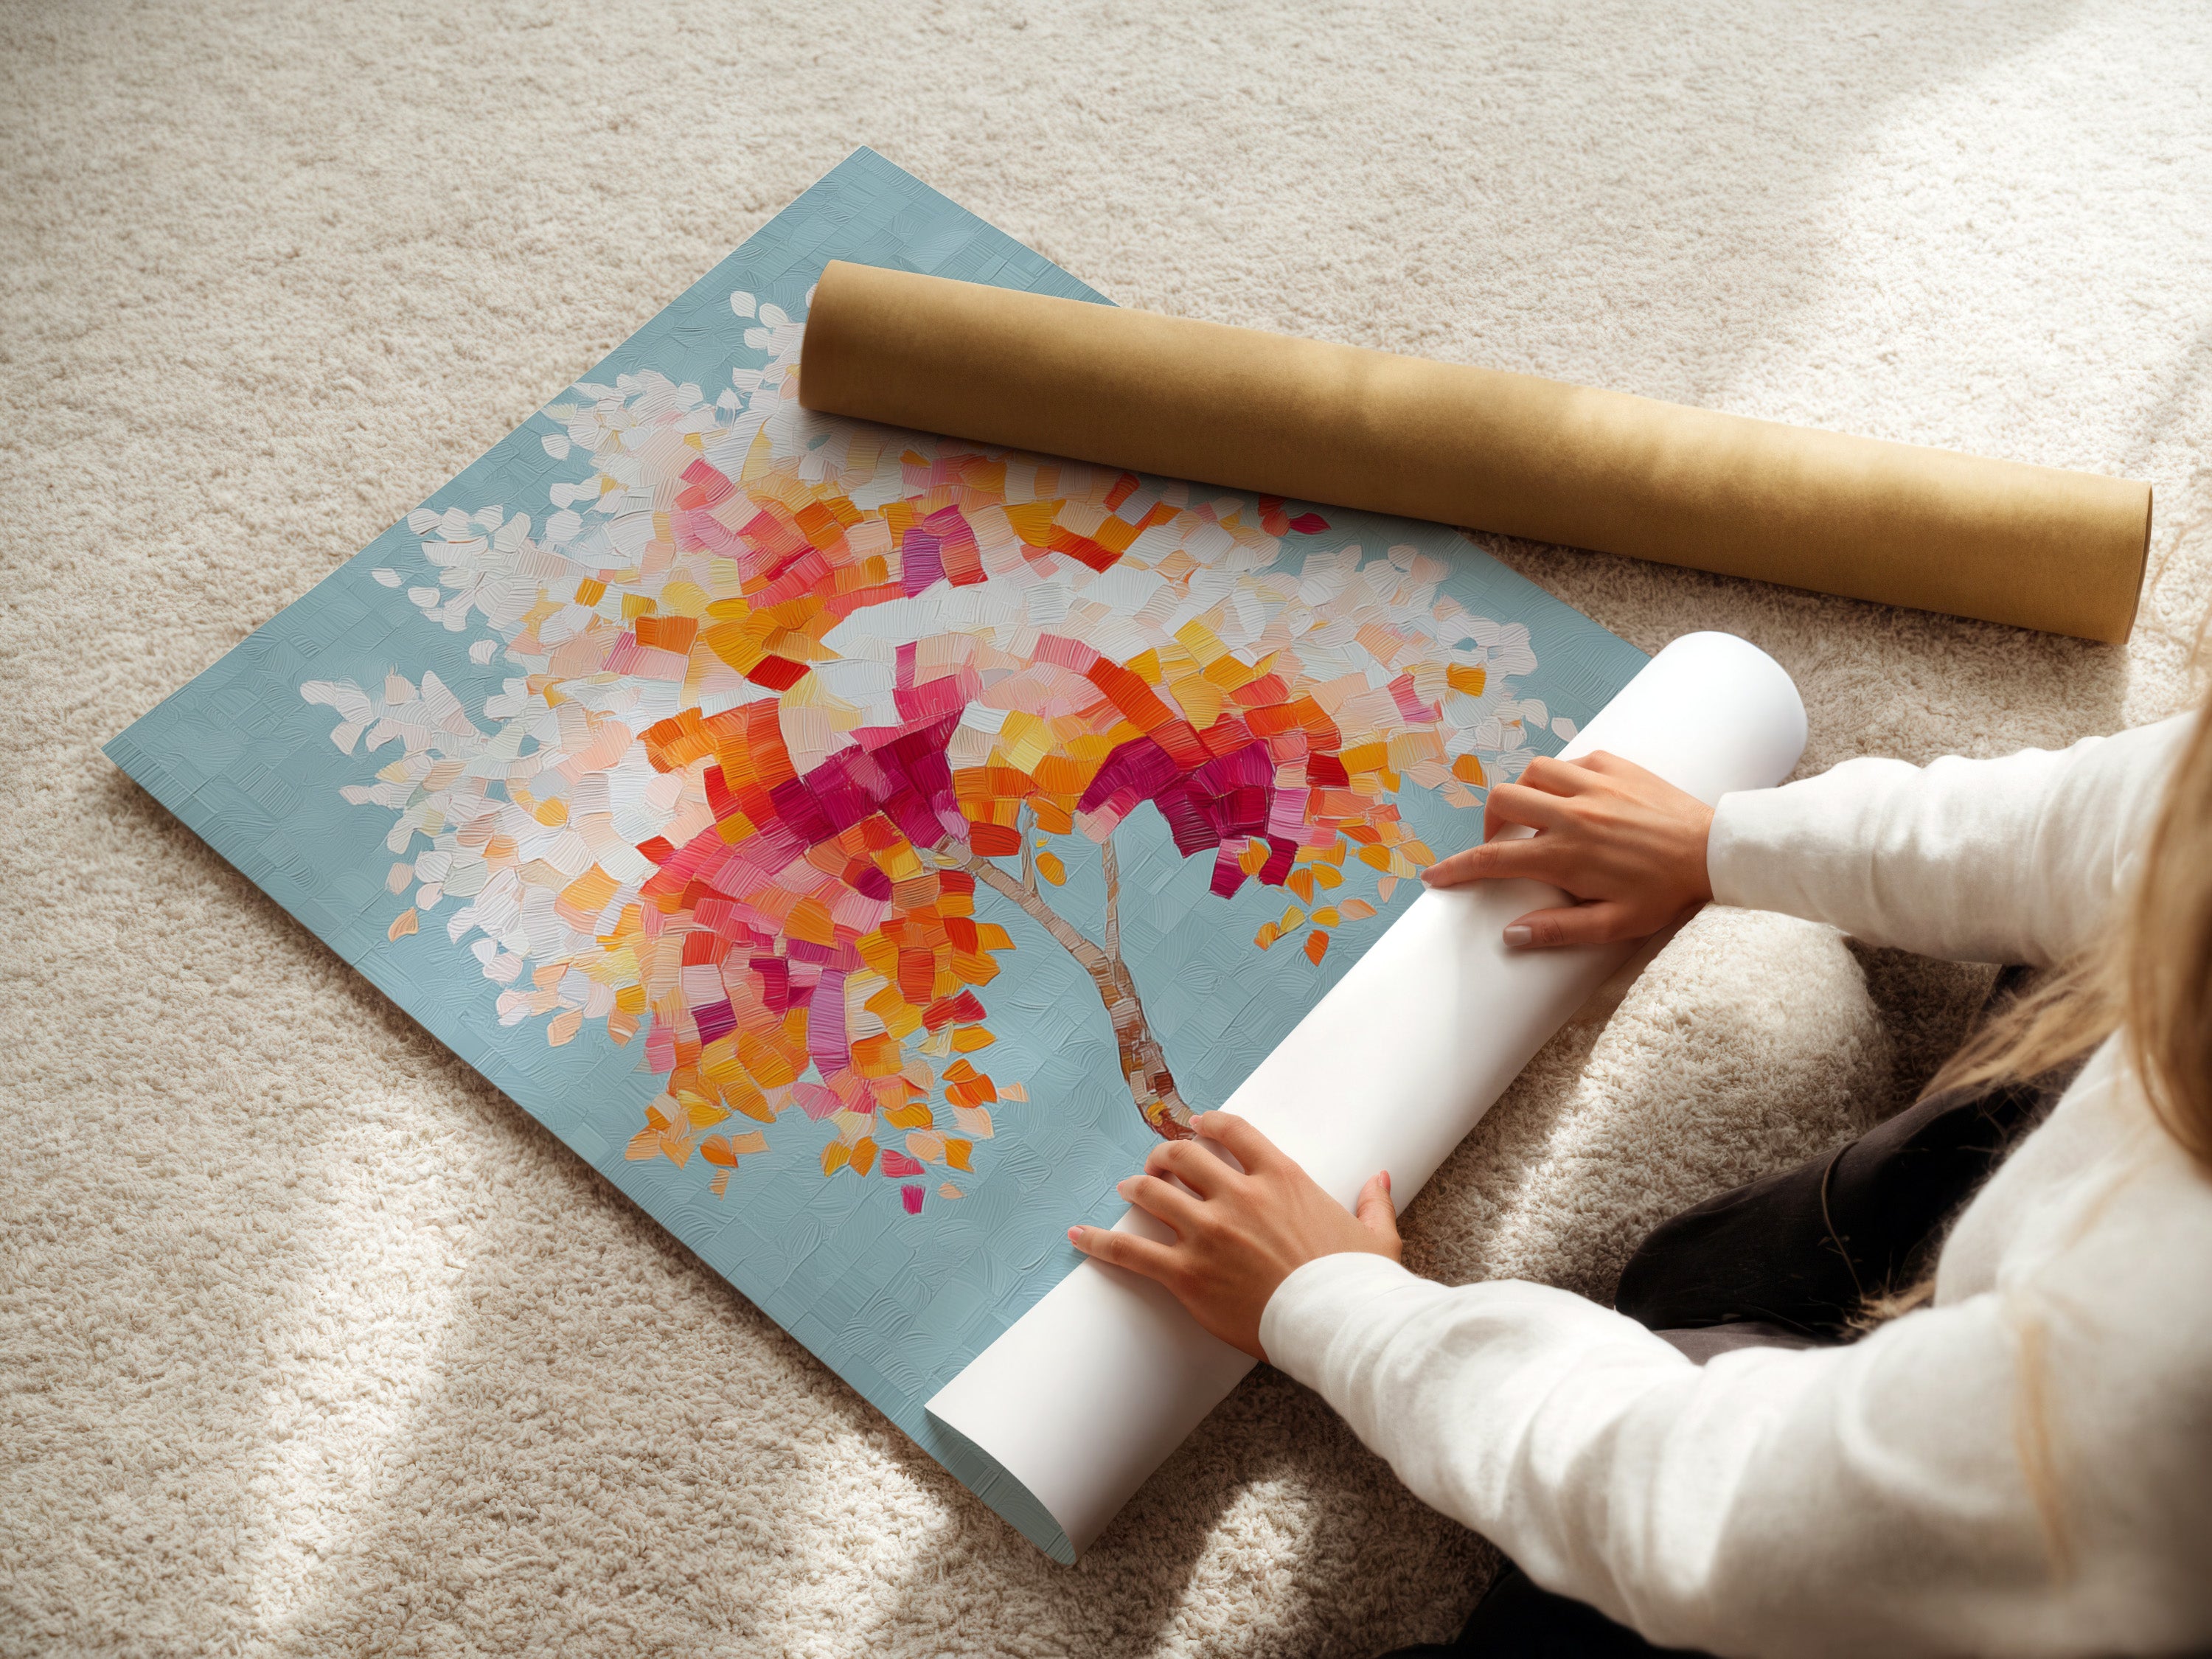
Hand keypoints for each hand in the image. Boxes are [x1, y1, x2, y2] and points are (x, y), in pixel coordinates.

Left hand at [1067, 1111, 1399, 1360]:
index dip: (1207, 1123)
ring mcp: (1209, 1233)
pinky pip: (1131, 1251)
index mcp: (1281, 1178)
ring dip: (1135, 1187)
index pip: (1232, 1131)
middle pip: (1183, 1156)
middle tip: (1157, 1163)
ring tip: (1127, 1189)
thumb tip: (1380, 1178)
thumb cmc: (1358, 1283)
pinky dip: (1100, 1241)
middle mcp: (1239, 1196)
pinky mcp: (1187, 1274)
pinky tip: (1078, 1235)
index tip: (1195, 1124)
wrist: (1338, 1325)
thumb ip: (1373, 1202)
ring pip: (1153, 1193)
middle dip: (1164, 1155)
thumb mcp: (1375, 1236)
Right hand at [1421, 751, 1713, 948]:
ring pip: (1532, 772)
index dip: (1456, 868)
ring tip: (1535, 816)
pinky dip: (1561, 777)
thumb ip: (1559, 930)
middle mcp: (1572, 813)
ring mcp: (1593, 784)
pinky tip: (1574, 798)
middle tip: (1501, 844)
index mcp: (1566, 855)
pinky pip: (1571, 761)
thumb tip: (1511, 934)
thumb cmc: (1666, 893)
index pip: (1493, 859)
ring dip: (1524, 793)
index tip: (1435, 876)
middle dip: (1489, 823)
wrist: (1715, 851)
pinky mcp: (1615, 765)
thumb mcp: (1615, 924)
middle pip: (1502, 801)